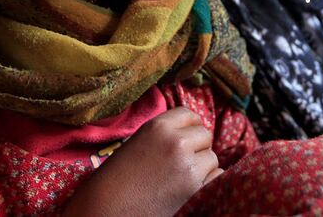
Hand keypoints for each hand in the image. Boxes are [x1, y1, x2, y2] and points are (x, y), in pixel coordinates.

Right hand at [63, 107, 220, 216]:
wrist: (104, 211)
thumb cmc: (114, 181)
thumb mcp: (136, 144)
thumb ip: (162, 135)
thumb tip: (187, 134)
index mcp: (158, 127)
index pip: (189, 115)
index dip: (189, 127)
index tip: (185, 138)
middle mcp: (177, 142)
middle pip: (205, 135)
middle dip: (197, 148)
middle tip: (181, 163)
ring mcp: (189, 167)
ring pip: (212, 158)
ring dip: (202, 168)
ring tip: (180, 179)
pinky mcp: (196, 191)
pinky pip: (217, 178)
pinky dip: (208, 184)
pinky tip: (190, 190)